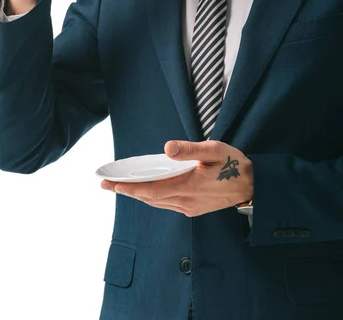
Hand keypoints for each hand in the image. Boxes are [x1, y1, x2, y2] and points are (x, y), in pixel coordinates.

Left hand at [101, 140, 253, 216]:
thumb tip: (167, 148)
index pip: (151, 190)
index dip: (129, 188)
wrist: (254, 186)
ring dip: (136, 195)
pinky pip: (166, 205)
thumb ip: (190, 149)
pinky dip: (151, 198)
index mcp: (189, 186)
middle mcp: (186, 201)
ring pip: (156, 203)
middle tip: (104, 184)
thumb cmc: (234, 165)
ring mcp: (189, 207)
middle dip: (126, 191)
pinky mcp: (193, 209)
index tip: (111, 183)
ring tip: (118, 187)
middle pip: (149, 198)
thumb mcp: (215, 150)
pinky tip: (145, 191)